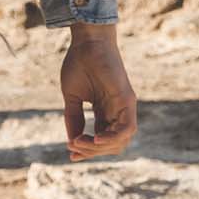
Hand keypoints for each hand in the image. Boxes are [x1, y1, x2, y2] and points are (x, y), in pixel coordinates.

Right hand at [61, 22, 137, 161]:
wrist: (87, 42)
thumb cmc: (79, 64)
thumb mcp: (72, 97)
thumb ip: (74, 118)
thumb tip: (73, 140)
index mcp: (105, 111)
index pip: (102, 139)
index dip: (88, 150)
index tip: (71, 155)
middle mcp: (118, 112)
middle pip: (112, 145)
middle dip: (92, 151)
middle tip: (73, 146)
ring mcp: (125, 107)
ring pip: (121, 141)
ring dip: (99, 147)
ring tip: (80, 142)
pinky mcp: (128, 100)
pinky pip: (127, 128)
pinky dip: (113, 138)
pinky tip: (96, 139)